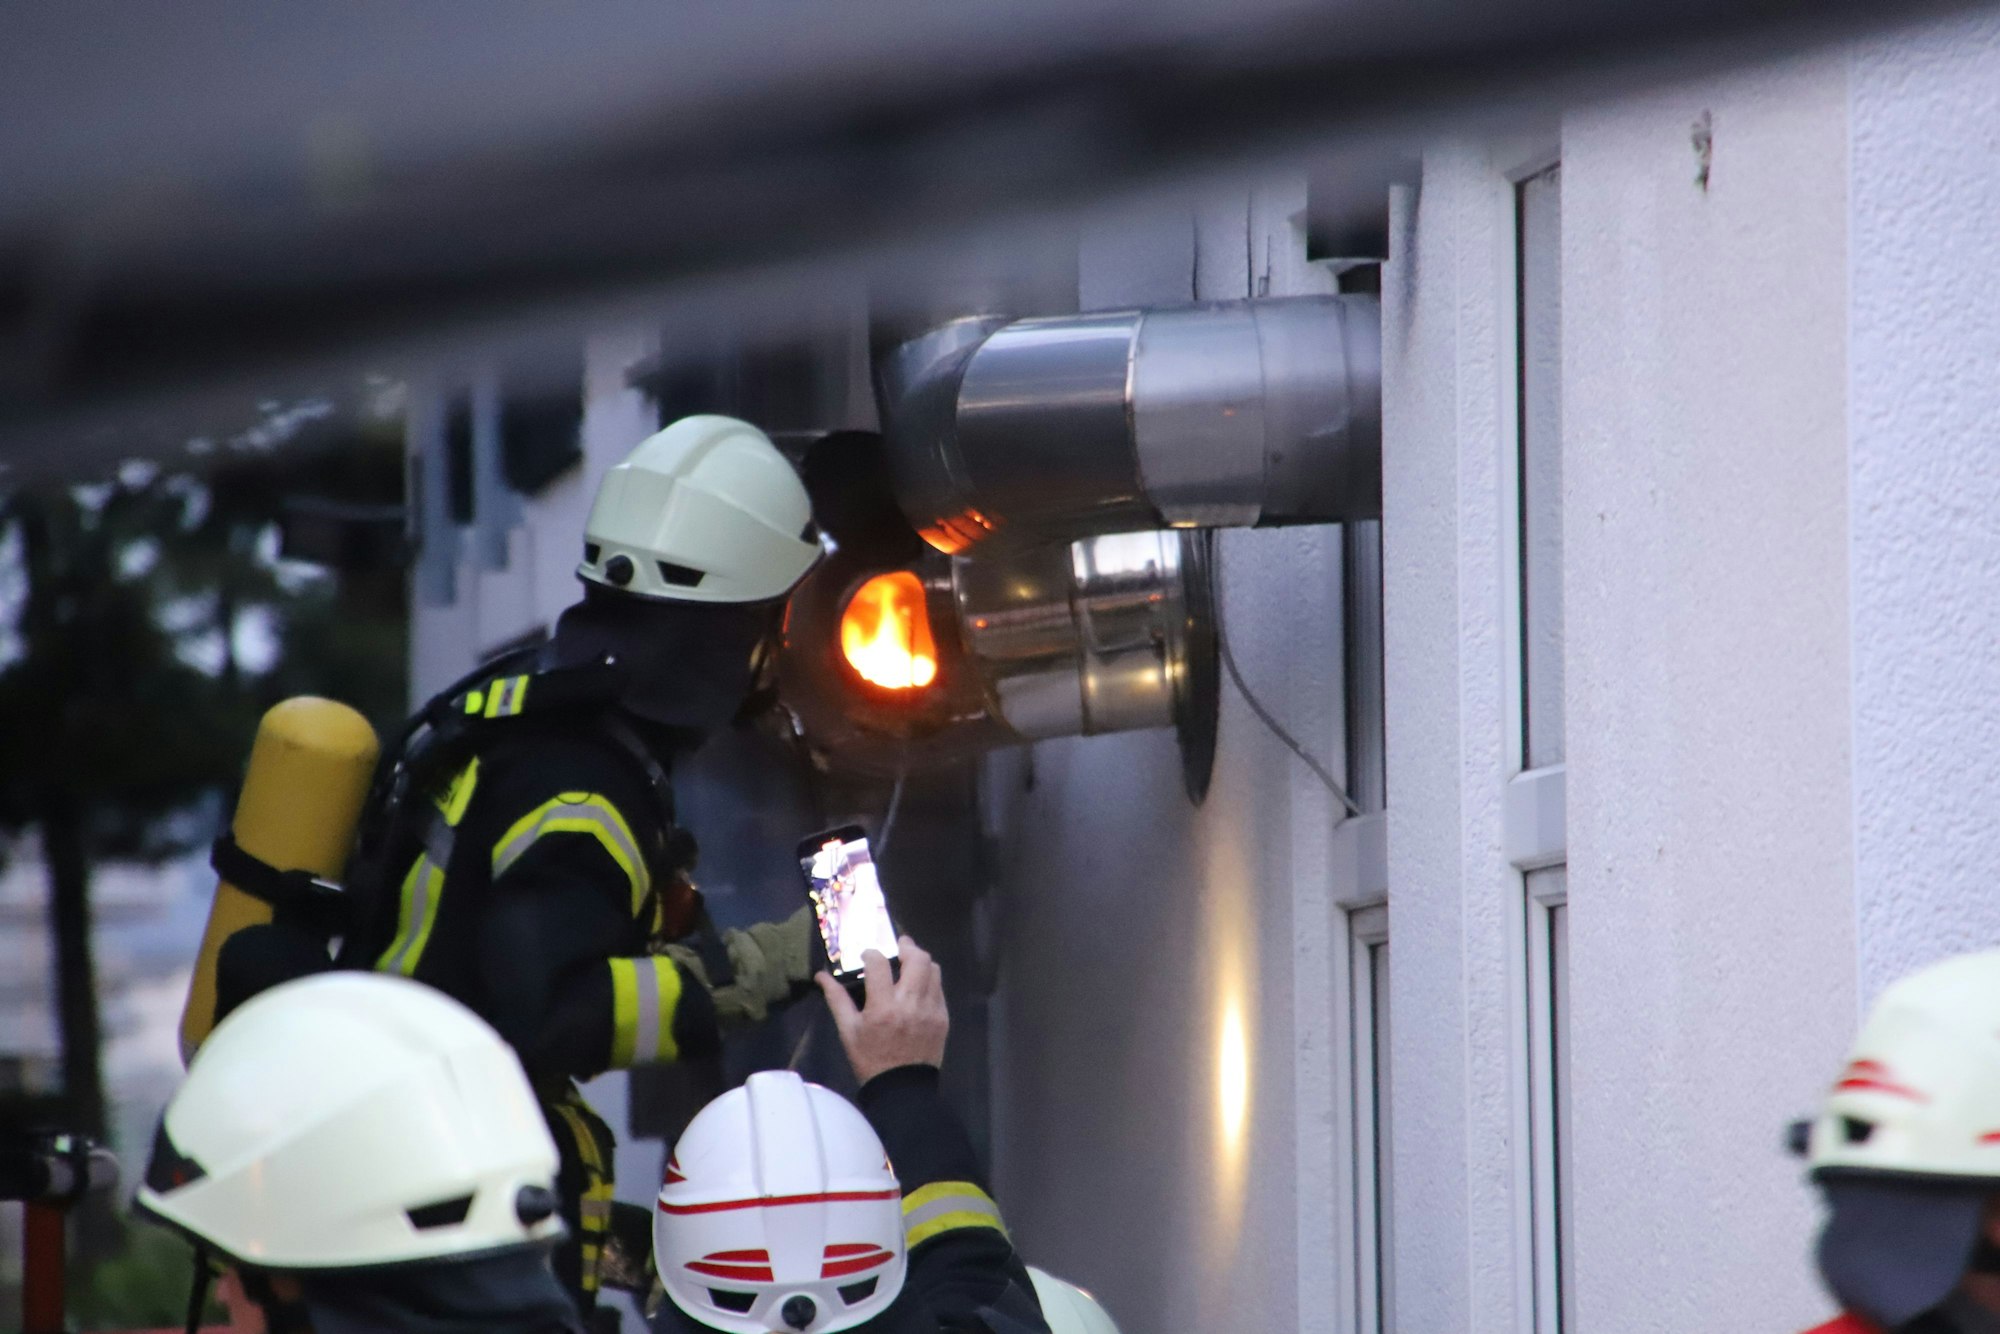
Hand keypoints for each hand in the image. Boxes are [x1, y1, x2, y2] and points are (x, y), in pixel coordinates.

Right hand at [815, 936, 947, 1084]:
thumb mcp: (848, 1031)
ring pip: (934, 970)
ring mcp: (931, 1010)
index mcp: (883, 1008)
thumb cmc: (870, 1060)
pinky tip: (918, 985)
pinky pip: (939, 988)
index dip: (871, 953)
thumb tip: (821, 975)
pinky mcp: (943, 1017)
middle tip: (898, 945)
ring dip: (921, 961)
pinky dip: (929, 980)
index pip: (879, 964)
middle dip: (907, 946)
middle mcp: (910, 1004)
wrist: (902, 1089)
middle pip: (918, 959)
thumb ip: (837, 999)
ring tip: (909, 963)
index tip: (867, 956)